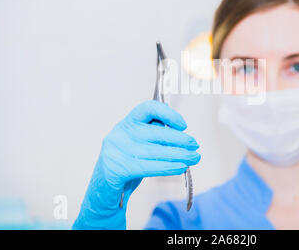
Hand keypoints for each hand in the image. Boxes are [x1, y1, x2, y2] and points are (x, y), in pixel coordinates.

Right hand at [72, 100, 199, 228]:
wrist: (103, 192)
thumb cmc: (126, 165)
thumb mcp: (138, 145)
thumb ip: (154, 135)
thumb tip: (183, 135)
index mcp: (126, 123)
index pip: (147, 108)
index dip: (168, 113)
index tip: (183, 125)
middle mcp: (120, 133)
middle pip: (157, 133)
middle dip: (181, 140)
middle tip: (195, 146)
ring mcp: (117, 151)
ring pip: (157, 151)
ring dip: (180, 155)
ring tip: (194, 158)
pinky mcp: (118, 169)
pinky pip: (150, 167)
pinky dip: (168, 167)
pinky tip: (181, 167)